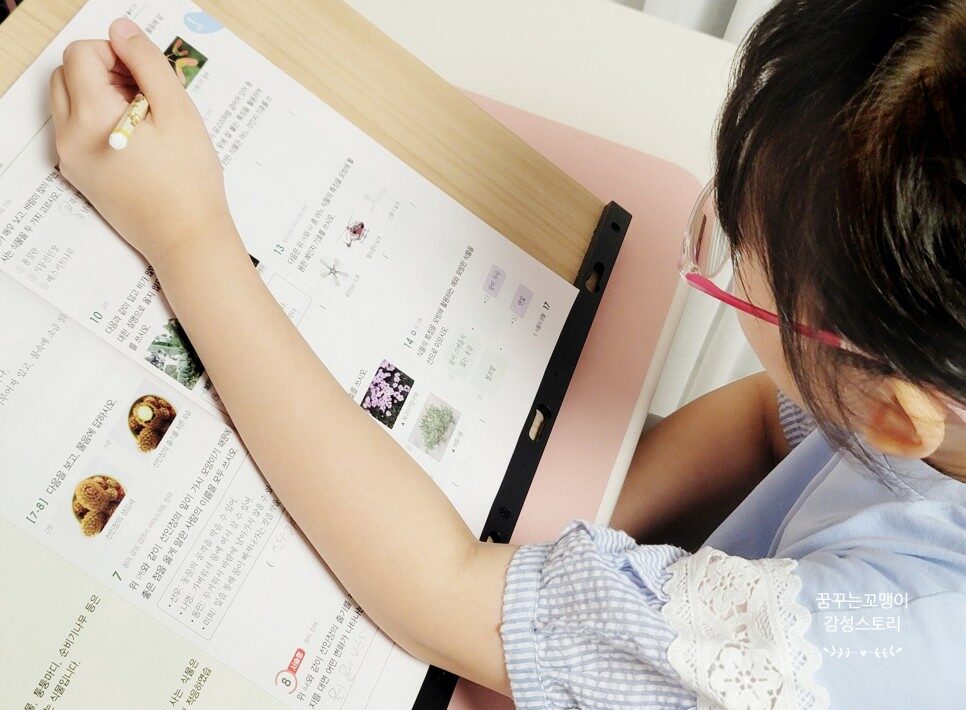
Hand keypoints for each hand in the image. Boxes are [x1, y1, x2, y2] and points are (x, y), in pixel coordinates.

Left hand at [50, 17, 233, 266]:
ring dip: (99, 94)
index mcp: (91, 117)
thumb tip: (123, 31)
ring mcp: (71, 158)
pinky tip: (137, 142)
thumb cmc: (190, 181)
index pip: (82, 54)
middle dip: (103, 71)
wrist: (187, 238)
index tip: (147, 77)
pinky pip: (76, 130)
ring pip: (69, 101)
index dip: (117, 54)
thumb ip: (148, 63)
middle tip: (146, 95)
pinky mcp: (80, 174)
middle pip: (67, 73)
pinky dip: (98, 121)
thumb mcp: (178, 111)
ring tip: (143, 120)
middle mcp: (70, 136)